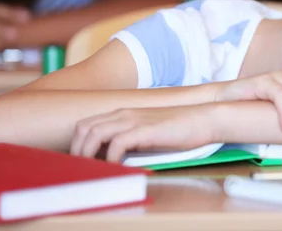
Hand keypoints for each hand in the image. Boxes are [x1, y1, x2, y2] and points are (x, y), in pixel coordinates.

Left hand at [70, 105, 216, 161]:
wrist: (204, 119)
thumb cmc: (179, 128)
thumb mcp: (148, 130)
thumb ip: (130, 138)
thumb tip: (113, 155)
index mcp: (123, 113)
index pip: (87, 124)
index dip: (78, 143)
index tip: (81, 161)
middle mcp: (124, 114)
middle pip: (84, 128)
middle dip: (77, 150)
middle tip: (82, 168)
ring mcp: (133, 120)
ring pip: (94, 134)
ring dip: (88, 154)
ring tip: (93, 169)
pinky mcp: (144, 130)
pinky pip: (116, 144)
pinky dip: (110, 158)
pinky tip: (115, 167)